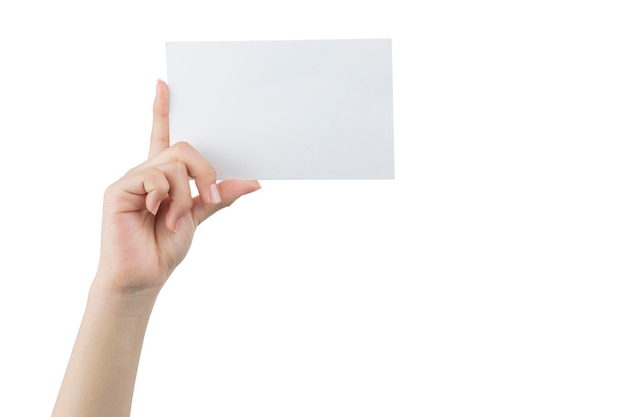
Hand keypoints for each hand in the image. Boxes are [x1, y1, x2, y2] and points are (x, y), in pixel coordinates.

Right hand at [94, 80, 259, 294]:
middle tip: (210, 195)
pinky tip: (158, 212)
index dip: (162, 110)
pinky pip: (152, 176)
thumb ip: (219, 195)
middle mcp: (147, 172)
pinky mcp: (119, 189)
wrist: (144, 276)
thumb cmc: (164, 246)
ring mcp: (133, 179)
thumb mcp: (199, 216)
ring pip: (172, 164)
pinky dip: (165, 196)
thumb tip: (253, 182)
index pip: (162, 135)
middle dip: (204, 170)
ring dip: (184, 194)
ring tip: (177, 220)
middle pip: (182, 147)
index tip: (164, 83)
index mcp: (164, 176)